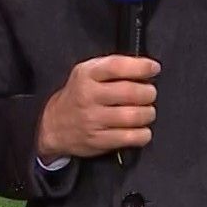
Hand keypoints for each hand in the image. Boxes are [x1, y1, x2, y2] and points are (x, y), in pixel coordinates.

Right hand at [36, 55, 159, 160]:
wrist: (53, 125)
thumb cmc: (78, 95)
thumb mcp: (87, 72)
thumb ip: (113, 66)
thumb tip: (146, 67)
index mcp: (86, 75)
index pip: (117, 67)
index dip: (141, 67)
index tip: (154, 69)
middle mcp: (88, 96)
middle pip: (131, 92)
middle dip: (149, 92)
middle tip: (149, 94)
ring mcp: (93, 120)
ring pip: (135, 116)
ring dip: (148, 113)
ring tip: (146, 111)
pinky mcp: (99, 140)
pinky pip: (132, 137)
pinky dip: (143, 133)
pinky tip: (140, 129)